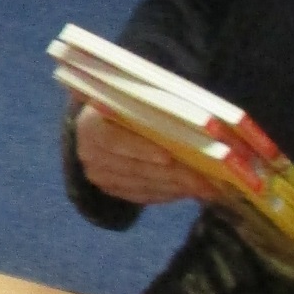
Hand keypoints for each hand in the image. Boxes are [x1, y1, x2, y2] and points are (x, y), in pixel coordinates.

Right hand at [74, 102, 216, 207]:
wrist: (106, 120)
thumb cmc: (129, 103)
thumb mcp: (137, 98)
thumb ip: (154, 105)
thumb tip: (193, 118)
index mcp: (90, 124)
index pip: (113, 140)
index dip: (140, 150)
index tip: (168, 158)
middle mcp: (88, 152)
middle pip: (133, 168)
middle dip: (172, 175)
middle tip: (205, 181)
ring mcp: (98, 173)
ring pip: (140, 185)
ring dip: (174, 188)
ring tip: (205, 188)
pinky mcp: (110, 188)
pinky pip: (140, 195)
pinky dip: (166, 194)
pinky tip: (188, 191)